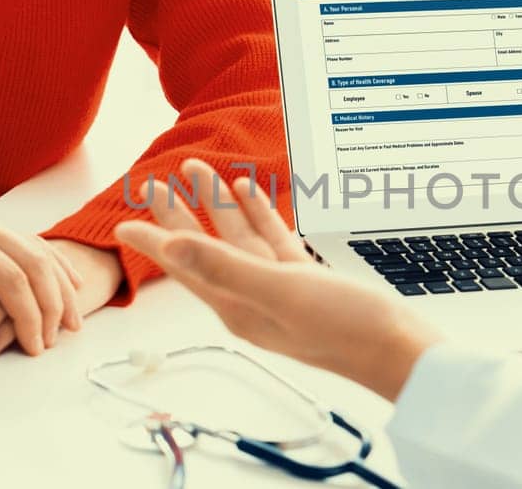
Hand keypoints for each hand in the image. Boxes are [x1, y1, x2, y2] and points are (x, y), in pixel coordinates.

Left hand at [0, 241, 118, 364]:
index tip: (37, 347)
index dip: (30, 317)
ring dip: (59, 283)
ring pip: (35, 247)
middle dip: (53, 303)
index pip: (11, 278)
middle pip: (32, 259)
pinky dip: (50, 264)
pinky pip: (26, 241)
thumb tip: (10, 329)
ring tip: (74, 319)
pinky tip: (71, 284)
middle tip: (62, 337)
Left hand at [114, 158, 439, 400]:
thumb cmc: (346, 327)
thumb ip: (225, 267)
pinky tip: (251, 193)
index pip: (184, 266)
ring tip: (200, 171)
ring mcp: (279, 290)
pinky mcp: (306, 282)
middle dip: (179, 215)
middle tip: (155, 184)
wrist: (398, 350)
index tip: (123, 222)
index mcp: (237, 305)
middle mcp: (251, 299)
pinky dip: (259, 215)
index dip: (153, 242)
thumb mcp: (279, 291)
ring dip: (218, 206)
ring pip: (238, 240)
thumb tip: (172, 247)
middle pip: (204, 249)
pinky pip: (272, 242)